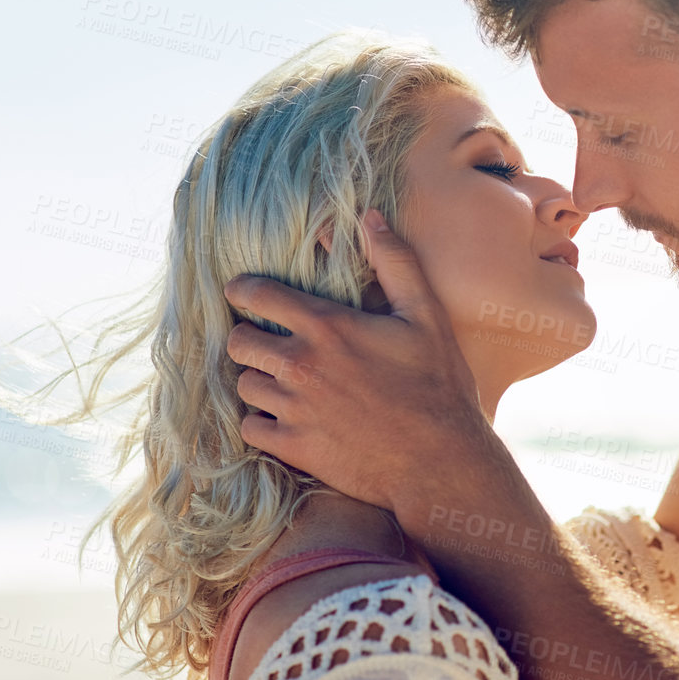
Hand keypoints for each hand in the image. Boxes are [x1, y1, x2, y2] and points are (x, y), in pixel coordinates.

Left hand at [223, 210, 490, 513]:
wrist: (440, 462)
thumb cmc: (438, 386)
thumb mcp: (426, 315)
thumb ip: (395, 262)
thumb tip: (370, 217)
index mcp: (328, 327)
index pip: (256, 295)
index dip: (243, 290)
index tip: (244, 294)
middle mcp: (301, 365)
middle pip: (238, 341)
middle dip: (248, 337)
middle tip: (269, 342)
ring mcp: (294, 409)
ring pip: (244, 385)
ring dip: (259, 380)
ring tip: (284, 382)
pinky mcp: (293, 447)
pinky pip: (250, 428)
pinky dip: (261, 422)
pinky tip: (285, 418)